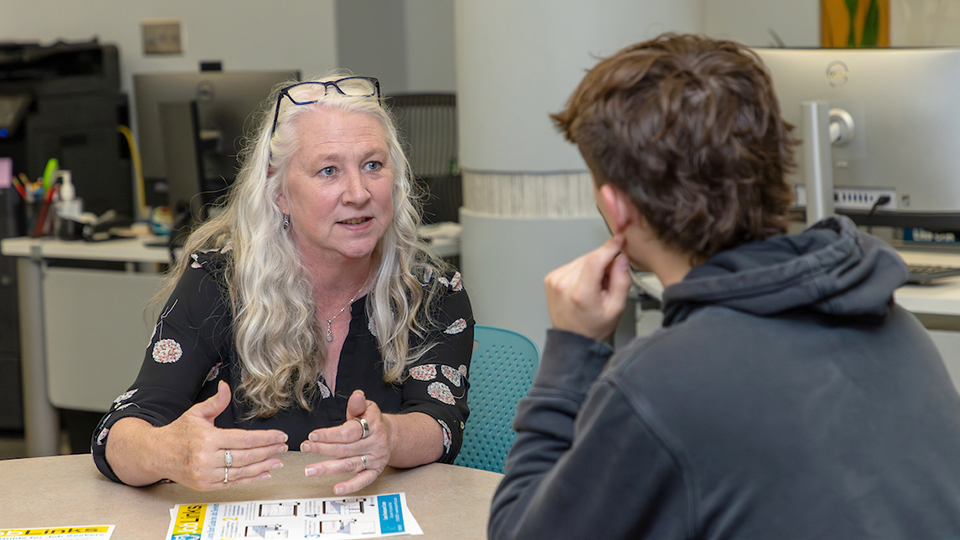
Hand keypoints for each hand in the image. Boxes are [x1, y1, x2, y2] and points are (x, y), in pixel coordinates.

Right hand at [132, 381, 287, 489]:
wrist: (156, 454)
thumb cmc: (177, 433)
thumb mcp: (195, 413)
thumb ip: (215, 402)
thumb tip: (226, 386)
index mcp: (208, 439)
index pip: (244, 439)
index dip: (266, 438)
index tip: (280, 436)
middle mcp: (207, 459)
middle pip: (246, 456)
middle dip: (269, 451)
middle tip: (283, 447)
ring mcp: (207, 474)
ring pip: (242, 472)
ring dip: (263, 467)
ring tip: (278, 462)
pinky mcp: (206, 485)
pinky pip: (233, 483)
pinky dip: (250, 479)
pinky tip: (263, 473)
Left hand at [301, 390, 388, 494]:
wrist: (390, 436)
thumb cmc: (372, 422)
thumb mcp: (366, 408)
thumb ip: (357, 404)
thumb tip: (357, 395)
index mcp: (372, 426)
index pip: (348, 432)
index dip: (328, 435)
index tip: (313, 436)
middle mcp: (375, 443)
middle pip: (345, 449)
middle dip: (322, 449)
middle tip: (305, 448)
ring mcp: (375, 459)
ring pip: (350, 465)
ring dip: (328, 468)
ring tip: (310, 470)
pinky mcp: (375, 471)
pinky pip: (363, 481)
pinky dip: (350, 486)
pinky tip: (336, 489)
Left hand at [544, 235, 632, 341]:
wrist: (573, 339)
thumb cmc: (593, 327)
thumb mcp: (616, 308)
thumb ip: (621, 281)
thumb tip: (621, 259)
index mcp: (580, 293)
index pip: (595, 259)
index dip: (609, 247)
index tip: (619, 241)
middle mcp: (563, 285)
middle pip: (590, 258)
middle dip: (603, 262)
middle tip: (607, 280)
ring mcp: (554, 280)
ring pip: (581, 259)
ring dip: (592, 266)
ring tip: (594, 287)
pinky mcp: (551, 278)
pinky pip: (573, 265)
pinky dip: (582, 270)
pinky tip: (584, 285)